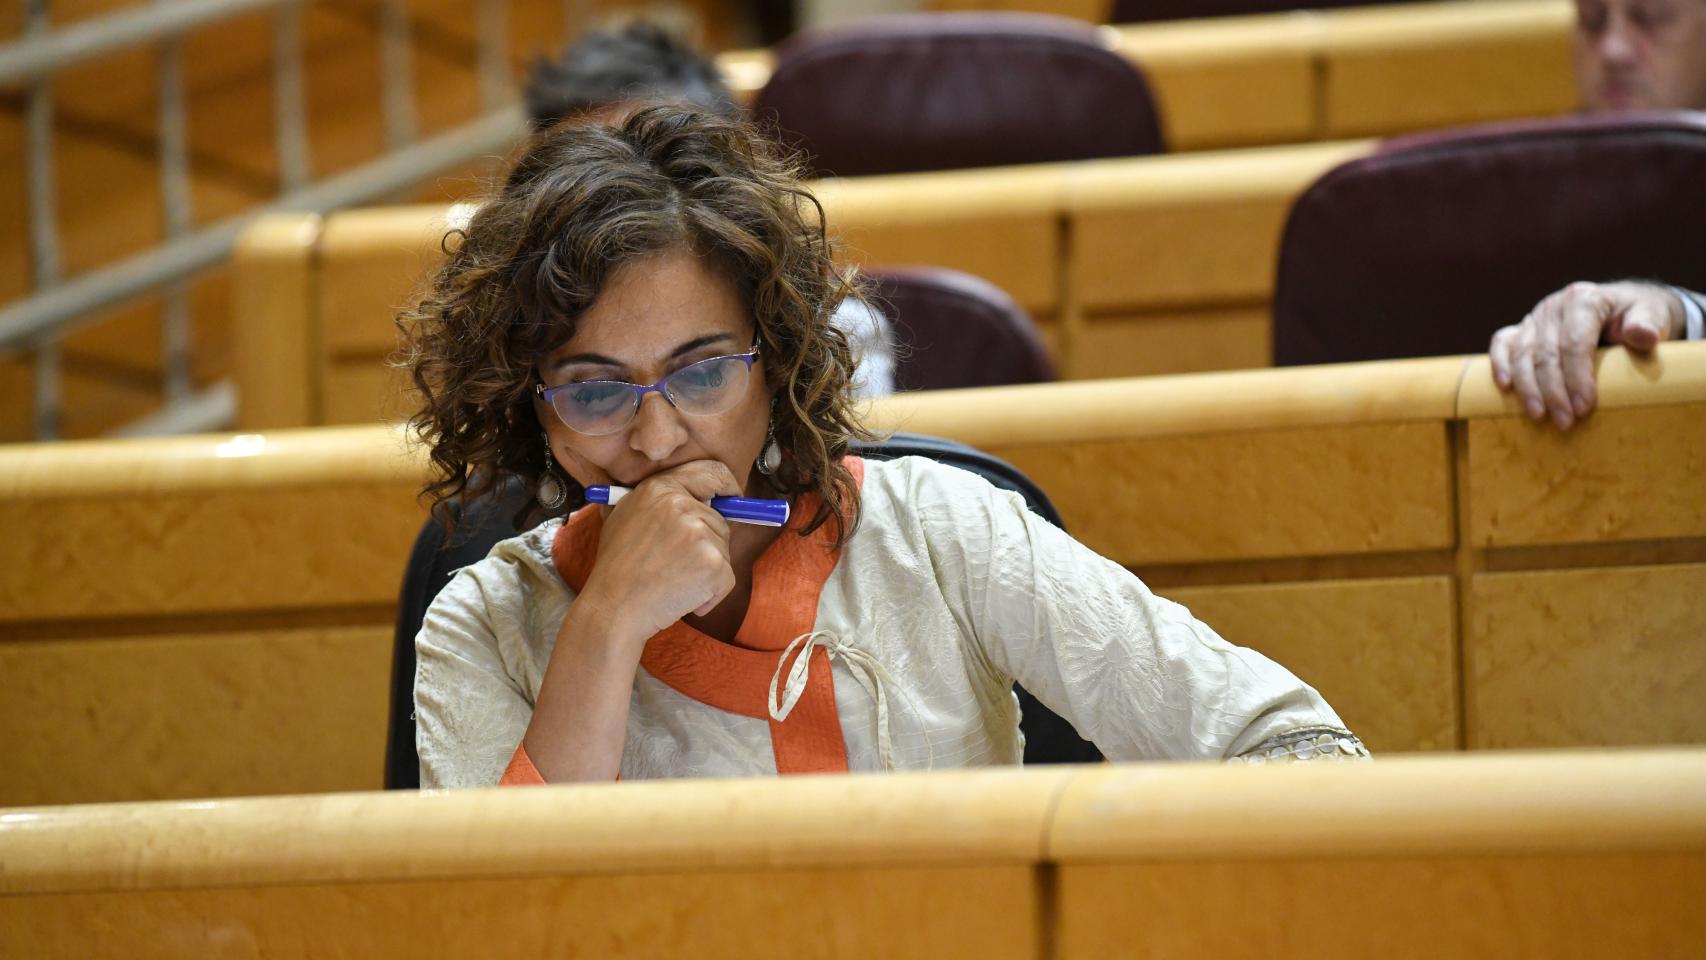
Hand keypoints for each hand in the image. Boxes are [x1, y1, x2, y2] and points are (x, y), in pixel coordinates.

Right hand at [576, 459, 741, 641]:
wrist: (613, 607)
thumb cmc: (617, 567)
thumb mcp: (625, 515)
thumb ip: (659, 500)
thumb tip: (699, 497)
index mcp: (661, 487)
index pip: (713, 472)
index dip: (728, 486)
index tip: (732, 499)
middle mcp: (682, 504)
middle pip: (720, 520)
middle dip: (708, 543)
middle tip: (678, 563)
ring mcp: (699, 533)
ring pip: (724, 550)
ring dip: (706, 570)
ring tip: (673, 580)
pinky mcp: (713, 563)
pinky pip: (726, 579)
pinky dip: (711, 594)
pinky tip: (682, 597)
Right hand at [1489, 281, 1683, 429]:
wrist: (1623, 309)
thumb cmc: (1638, 317)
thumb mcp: (1653, 316)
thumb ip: (1648, 324)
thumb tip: (1641, 335)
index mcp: (1584, 299)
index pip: (1575, 342)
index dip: (1577, 377)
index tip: (1584, 407)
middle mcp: (1554, 306)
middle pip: (1546, 353)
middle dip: (1554, 391)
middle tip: (1565, 422)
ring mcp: (1535, 317)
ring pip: (1522, 354)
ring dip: (1528, 388)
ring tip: (1539, 416)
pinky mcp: (1522, 328)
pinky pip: (1502, 344)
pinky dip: (1499, 364)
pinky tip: (1505, 387)